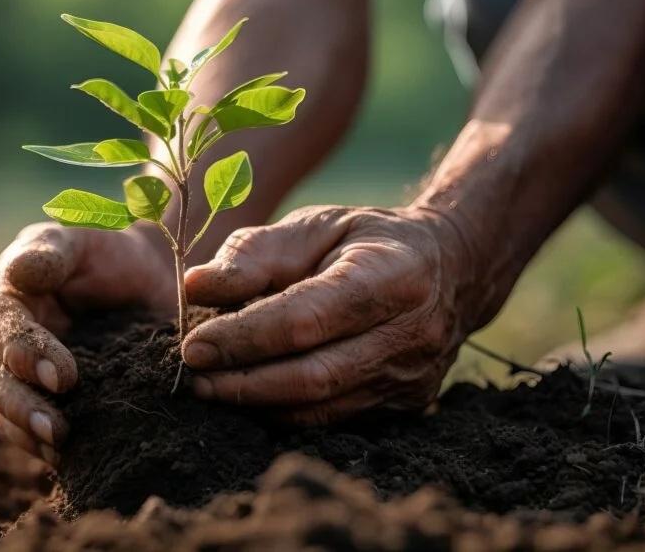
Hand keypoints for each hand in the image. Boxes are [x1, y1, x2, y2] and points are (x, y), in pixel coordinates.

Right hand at [0, 224, 174, 464]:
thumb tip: (21, 273)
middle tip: (55, 426)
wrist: (150, 279)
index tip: (61, 375)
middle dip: (19, 405)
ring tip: (61, 445)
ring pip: (6, 412)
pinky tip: (71, 460)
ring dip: (28, 432)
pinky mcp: (56, 403)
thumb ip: (51, 252)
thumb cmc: (109, 252)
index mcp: (7, 298)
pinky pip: (36, 432)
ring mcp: (27, 378)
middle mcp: (7, 342)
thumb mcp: (82, 238)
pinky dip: (47, 447)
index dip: (23, 352)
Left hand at [182, 205, 478, 424]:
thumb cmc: (368, 241)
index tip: (194, 344)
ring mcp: (412, 378)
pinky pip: (332, 420)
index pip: (306, 319)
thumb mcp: (315, 225)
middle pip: (312, 376)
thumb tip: (194, 288)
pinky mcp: (404, 406)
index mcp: (395, 275)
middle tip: (194, 375)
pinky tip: (251, 393)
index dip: (244, 337)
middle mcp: (411, 334)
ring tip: (212, 386)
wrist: (450, 269)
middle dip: (242, 381)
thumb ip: (255, 254)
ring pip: (319, 408)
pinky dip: (283, 411)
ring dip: (256, 403)